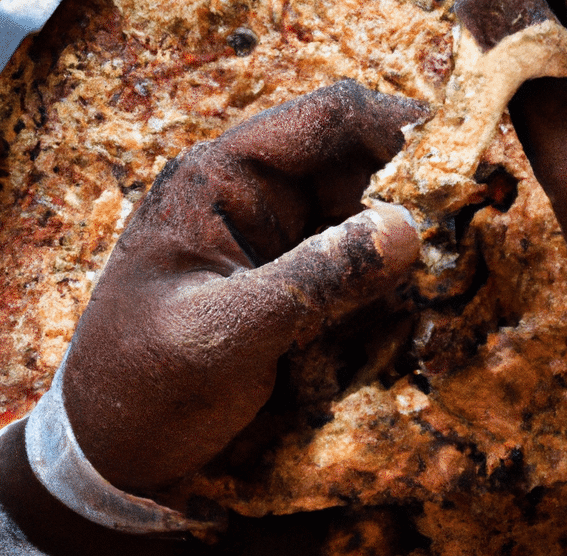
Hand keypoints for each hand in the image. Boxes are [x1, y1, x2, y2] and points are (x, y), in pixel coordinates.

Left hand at [0, 81, 422, 551]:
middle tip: (464, 227)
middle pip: (353, 158)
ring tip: (442, 271)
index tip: (457, 157)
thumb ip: (311, 282)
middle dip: (408, 186)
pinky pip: (350, 250)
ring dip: (400, 233)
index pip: (325, 118)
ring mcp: (270, 230)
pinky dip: (382, 271)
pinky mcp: (285, 270)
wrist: (102, 448)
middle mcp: (251, 189)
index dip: (395, 126)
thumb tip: (404, 227)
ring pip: (360, 204)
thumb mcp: (222, 336)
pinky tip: (405, 303)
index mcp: (220, 174)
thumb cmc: (143, 384)